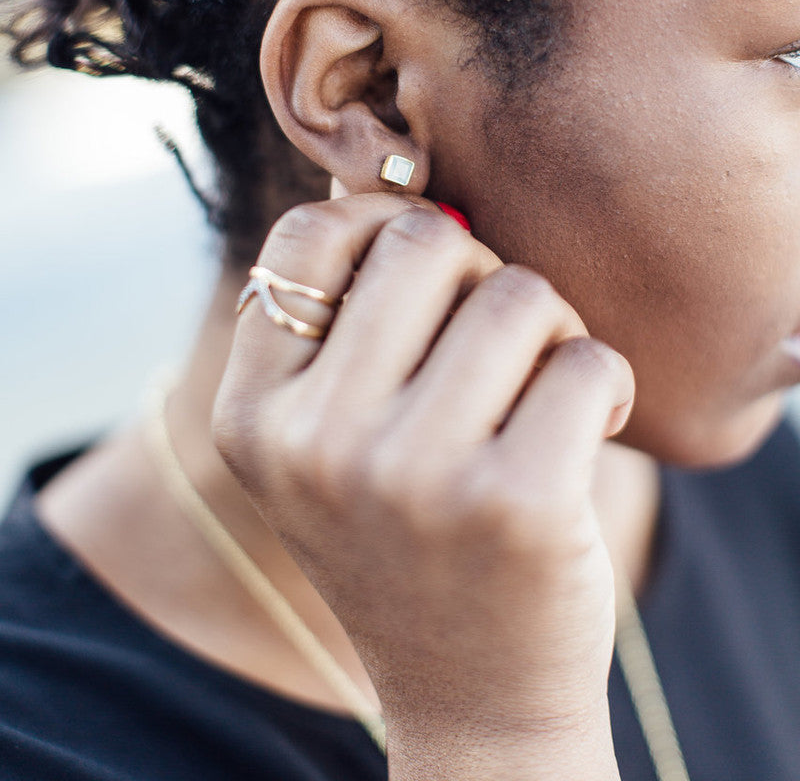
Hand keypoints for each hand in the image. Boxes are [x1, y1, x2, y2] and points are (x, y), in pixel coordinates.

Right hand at [213, 194, 631, 779]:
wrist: (471, 694)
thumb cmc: (408, 536)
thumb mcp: (328, 440)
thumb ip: (346, 318)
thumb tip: (403, 179)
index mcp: (252, 414)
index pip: (307, 236)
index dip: (376, 223)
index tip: (424, 271)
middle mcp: (315, 443)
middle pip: (427, 244)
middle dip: (481, 274)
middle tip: (497, 339)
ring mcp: (412, 477)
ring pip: (520, 294)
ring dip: (551, 330)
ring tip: (542, 390)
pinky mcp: (518, 506)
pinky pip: (589, 359)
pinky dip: (603, 382)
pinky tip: (584, 431)